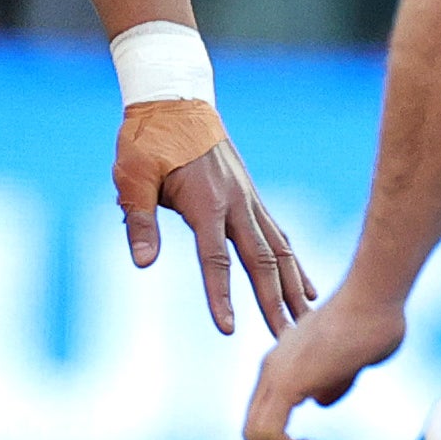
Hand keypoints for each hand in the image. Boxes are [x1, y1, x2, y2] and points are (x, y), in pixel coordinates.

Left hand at [119, 96, 315, 338]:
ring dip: (293, 286)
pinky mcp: (251, 196)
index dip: (221, 296)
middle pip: (261, 261)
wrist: (174, 99)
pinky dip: (292, 261)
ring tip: (308, 320)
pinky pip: (277, 234)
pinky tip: (306, 286)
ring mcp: (248, 199)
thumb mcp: (132, 176)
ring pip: (278, 249)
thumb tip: (143, 264)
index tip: (228, 329)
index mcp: (206, 202)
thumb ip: (140, 219)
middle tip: (289, 339)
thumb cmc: (147, 138)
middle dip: (274, 302)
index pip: (215, 259)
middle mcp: (235, 203)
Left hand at [241, 285, 408, 439]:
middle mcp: (270, 371)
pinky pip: (269, 431)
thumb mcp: (347, 362)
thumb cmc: (372, 324)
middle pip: (252, 433)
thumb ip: (330, 383)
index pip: (262, 420)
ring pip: (255, 437)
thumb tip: (320, 402)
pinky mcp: (288, 380)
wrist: (376, 296)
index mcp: (281, 367)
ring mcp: (275, 374)